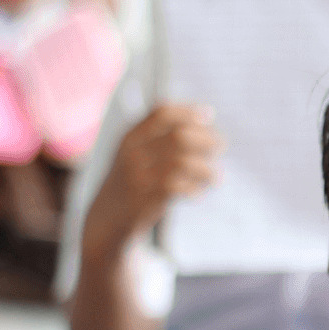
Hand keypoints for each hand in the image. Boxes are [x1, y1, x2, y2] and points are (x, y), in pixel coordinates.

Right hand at [85, 104, 220, 252]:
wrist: (107, 217)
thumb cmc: (131, 181)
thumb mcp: (136, 153)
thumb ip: (160, 136)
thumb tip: (204, 118)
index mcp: (130, 137)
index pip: (162, 113)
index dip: (188, 112)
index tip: (209, 116)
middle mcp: (132, 153)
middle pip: (177, 137)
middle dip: (205, 139)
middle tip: (220, 146)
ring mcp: (137, 176)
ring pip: (181, 163)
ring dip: (205, 168)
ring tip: (214, 176)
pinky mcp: (144, 199)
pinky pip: (178, 187)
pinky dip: (194, 188)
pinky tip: (199, 191)